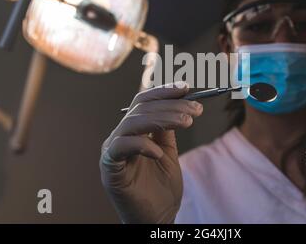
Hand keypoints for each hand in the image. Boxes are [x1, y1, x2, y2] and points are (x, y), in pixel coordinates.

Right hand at [100, 82, 202, 222]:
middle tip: (196, 109)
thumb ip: (167, 129)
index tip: (186, 87)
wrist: (156, 218)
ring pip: (133, 122)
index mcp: (133, 131)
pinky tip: (159, 153)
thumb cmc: (162, 188)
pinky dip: (143, 145)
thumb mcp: (169, 152)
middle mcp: (120, 136)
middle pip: (142, 108)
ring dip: (163, 118)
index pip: (144, 102)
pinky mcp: (109, 168)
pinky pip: (122, 146)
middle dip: (171, 105)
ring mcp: (112, 151)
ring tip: (187, 122)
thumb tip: (179, 103)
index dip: (164, 92)